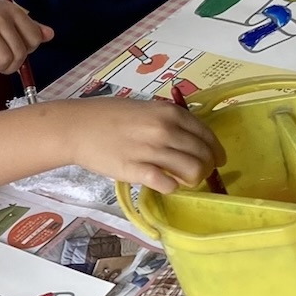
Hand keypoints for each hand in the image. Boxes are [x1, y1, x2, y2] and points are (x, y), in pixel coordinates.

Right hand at [0, 0, 52, 77]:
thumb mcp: (5, 16)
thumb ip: (28, 26)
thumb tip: (50, 35)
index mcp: (12, 11)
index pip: (34, 38)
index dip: (27, 49)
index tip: (15, 47)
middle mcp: (2, 19)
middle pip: (21, 53)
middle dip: (14, 63)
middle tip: (2, 59)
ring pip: (7, 61)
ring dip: (1, 68)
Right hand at [68, 96, 221, 194]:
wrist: (78, 127)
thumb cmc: (109, 116)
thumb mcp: (145, 108)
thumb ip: (169, 120)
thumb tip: (190, 137)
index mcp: (169, 113)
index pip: (206, 135)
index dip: (216, 150)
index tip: (217, 160)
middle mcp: (165, 130)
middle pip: (203, 155)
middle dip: (208, 168)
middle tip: (201, 174)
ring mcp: (151, 151)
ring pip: (192, 171)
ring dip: (194, 180)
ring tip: (185, 181)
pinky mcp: (136, 170)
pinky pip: (168, 184)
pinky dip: (173, 187)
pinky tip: (166, 185)